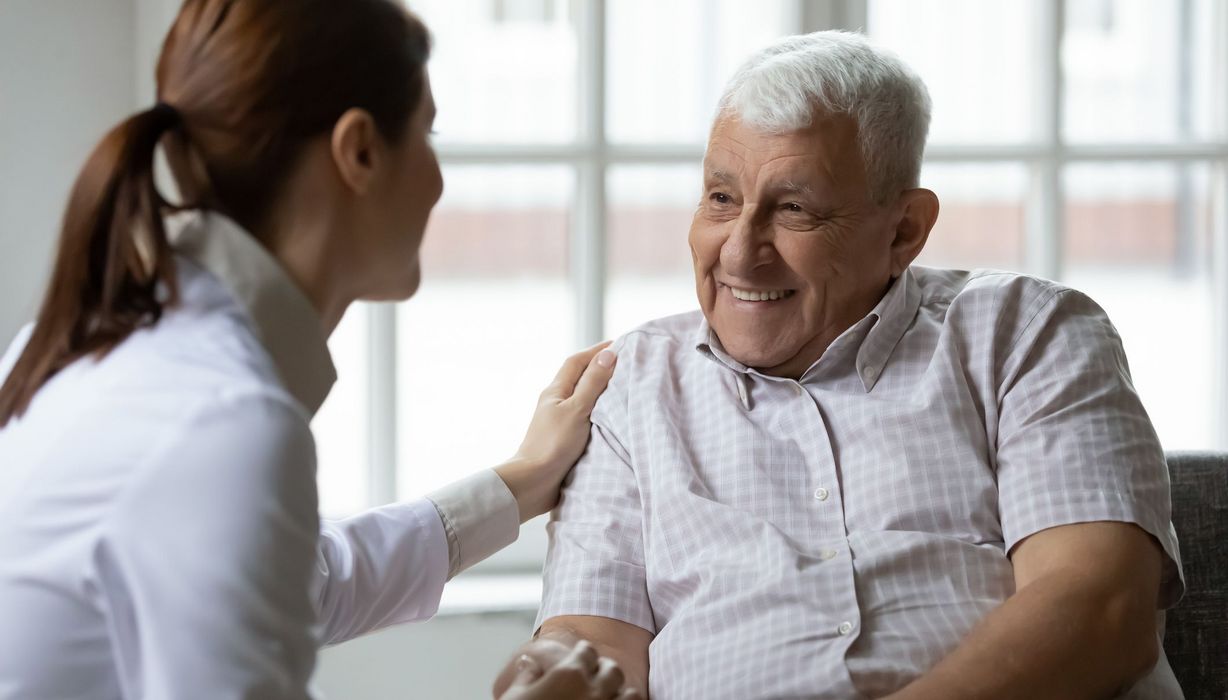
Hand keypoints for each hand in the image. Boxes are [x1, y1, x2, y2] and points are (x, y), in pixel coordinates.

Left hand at [495, 342, 616, 521]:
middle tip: (628, 364)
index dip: (598, 350)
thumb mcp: (577, 410)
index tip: (621, 344)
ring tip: (626, 389)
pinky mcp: (567, 440)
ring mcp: (561, 422)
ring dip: (603, 391)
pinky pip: (588, 418)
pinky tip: (616, 419)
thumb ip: (593, 383)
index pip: (577, 361)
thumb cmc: (553, 445)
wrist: (534, 484)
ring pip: (585, 399)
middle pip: (581, 377)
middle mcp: (557, 403)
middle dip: (602, 368)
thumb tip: (609, 354)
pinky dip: (602, 414)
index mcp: (555, 391)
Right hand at [497, 640, 640, 699]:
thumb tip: (529, 664)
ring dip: (621, 693)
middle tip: (595, 676)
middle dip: (604, 670)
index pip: (587, 651)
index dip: (583, 653)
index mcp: (568, 675)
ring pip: (631, 694)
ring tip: (609, 697)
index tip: (581, 655)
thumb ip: (526, 677)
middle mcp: (593, 692)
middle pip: (612, 669)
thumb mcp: (514, 698)